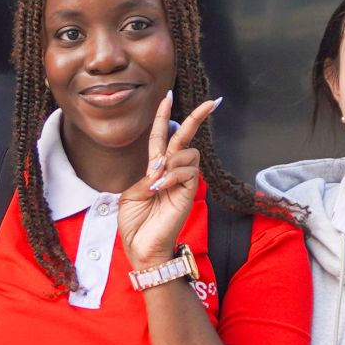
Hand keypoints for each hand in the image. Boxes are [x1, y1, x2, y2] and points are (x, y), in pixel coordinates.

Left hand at [117, 93, 220, 268]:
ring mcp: (183, 181)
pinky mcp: (190, 191)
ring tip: (156, 184)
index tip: (168, 96)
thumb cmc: (135, 224)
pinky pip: (187, 170)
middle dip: (197, 117)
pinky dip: (171, 176)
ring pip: (187, 153)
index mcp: (155, 170)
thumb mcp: (131, 193)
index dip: (164, 116)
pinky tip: (160, 189)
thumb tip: (163, 163)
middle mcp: (172, 171)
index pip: (161, 137)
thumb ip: (147, 174)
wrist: (142, 247)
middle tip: (213, 102)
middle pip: (185, 137)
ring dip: (170, 163)